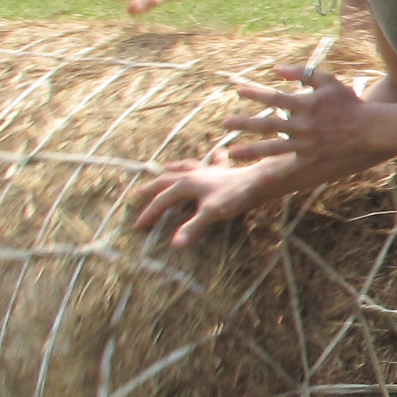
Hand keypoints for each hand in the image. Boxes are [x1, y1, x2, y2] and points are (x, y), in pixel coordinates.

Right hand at [129, 153, 283, 247]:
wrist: (259, 180)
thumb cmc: (235, 196)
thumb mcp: (211, 214)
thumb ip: (193, 228)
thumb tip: (175, 245)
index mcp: (185, 183)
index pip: (161, 201)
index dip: (149, 214)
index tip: (137, 227)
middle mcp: (193, 174)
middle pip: (166, 180)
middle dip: (152, 188)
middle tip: (138, 194)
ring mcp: (209, 170)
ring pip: (185, 166)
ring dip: (173, 168)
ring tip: (165, 167)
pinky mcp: (224, 170)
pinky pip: (214, 162)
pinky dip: (212, 158)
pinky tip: (217, 152)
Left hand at [217, 63, 366, 161]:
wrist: (369, 128)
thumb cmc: (349, 101)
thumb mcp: (328, 80)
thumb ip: (302, 72)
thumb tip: (276, 69)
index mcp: (305, 104)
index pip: (273, 97)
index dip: (255, 93)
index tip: (238, 91)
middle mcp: (302, 124)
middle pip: (266, 124)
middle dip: (243, 123)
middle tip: (224, 124)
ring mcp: (306, 143)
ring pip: (272, 148)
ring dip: (251, 150)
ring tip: (233, 153)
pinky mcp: (311, 157)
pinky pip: (290, 168)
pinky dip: (275, 175)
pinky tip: (259, 181)